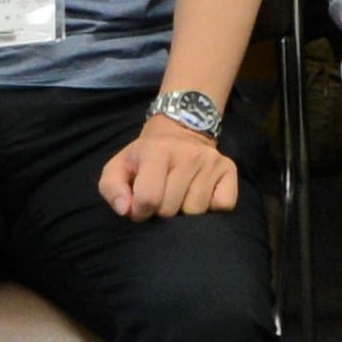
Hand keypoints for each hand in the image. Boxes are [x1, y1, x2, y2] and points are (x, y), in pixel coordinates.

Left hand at [101, 116, 240, 220]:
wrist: (180, 130)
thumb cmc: (145, 156)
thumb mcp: (119, 167)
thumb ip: (112, 188)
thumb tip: (125, 209)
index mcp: (157, 151)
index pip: (148, 199)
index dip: (140, 211)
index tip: (140, 205)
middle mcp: (188, 154)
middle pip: (171, 209)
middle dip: (162, 210)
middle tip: (162, 196)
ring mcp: (211, 161)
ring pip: (196, 211)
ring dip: (185, 210)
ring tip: (179, 194)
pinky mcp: (230, 169)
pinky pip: (224, 205)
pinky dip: (212, 206)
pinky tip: (201, 193)